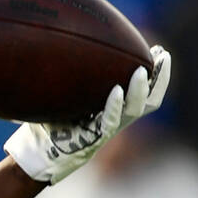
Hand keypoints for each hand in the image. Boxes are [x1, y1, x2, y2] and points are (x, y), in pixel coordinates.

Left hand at [5, 45, 171, 183]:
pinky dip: (113, 107)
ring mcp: (104, 131)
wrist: (35, 155)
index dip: (156, 74)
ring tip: (142, 69)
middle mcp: (114, 120)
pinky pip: (108, 124)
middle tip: (162, 55)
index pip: (143, 92)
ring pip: (133, 111)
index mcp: (112, 110)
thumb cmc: (47, 124)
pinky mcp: (91, 142)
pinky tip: (117, 91)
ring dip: (139, 90)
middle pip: (149, 101)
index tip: (159, 50)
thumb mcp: (64, 97)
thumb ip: (73, 78)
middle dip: (160, 78)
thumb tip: (67, 42)